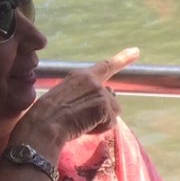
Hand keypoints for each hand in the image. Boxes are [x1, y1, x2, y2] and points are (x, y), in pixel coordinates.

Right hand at [14, 48, 136, 150]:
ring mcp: (100, 92)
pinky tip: (83, 127)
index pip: (105, 66)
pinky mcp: (104, 106)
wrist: (43, 125)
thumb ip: (86, 92)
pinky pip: (110, 123)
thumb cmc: (49, 114)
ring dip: (101, 121)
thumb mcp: (66, 94)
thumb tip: (109, 95)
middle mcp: (93, 81)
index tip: (136, 52)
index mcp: (81, 76)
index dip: (122, 59)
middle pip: (111, 99)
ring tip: (81, 122)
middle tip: (81, 117)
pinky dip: (100, 129)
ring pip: (114, 112)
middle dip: (103, 111)